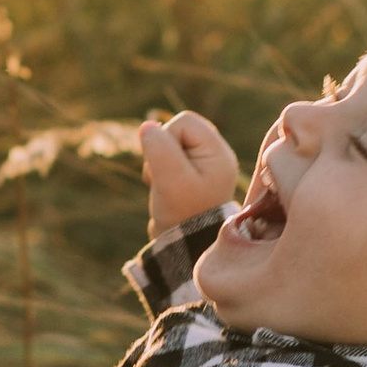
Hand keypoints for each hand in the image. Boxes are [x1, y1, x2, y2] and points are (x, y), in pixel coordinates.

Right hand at [141, 108, 239, 235]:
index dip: (166, 138)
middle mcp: (216, 156)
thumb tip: (148, 126)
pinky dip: (160, 172)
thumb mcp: (170, 179)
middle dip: (161, 151)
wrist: (186, 246)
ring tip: (165, 187)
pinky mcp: (192, 175)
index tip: (167, 167)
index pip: (184, 121)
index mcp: (218, 153)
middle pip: (176, 130)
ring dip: (158, 163)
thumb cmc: (182, 214)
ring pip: (169, 145)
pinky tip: (165, 190)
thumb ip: (160, 148)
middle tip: (164, 178)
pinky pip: (168, 159)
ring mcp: (204, 166)